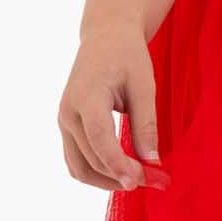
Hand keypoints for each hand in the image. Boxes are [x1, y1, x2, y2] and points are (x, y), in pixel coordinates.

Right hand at [59, 26, 170, 192]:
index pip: (98, 137)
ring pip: (80, 168)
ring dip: (108, 181)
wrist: (105, 38)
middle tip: (157, 180)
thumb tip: (152, 161)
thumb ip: (146, 123)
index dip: (116, 163)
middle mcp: (68, 112)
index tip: (138, 182)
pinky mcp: (67, 129)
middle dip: (122, 175)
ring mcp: (64, 122)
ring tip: (140, 178)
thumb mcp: (144, 85)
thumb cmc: (126, 56)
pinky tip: (123, 171)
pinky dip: (98, 173)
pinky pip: (77, 162)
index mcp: (86, 95)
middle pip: (91, 158)